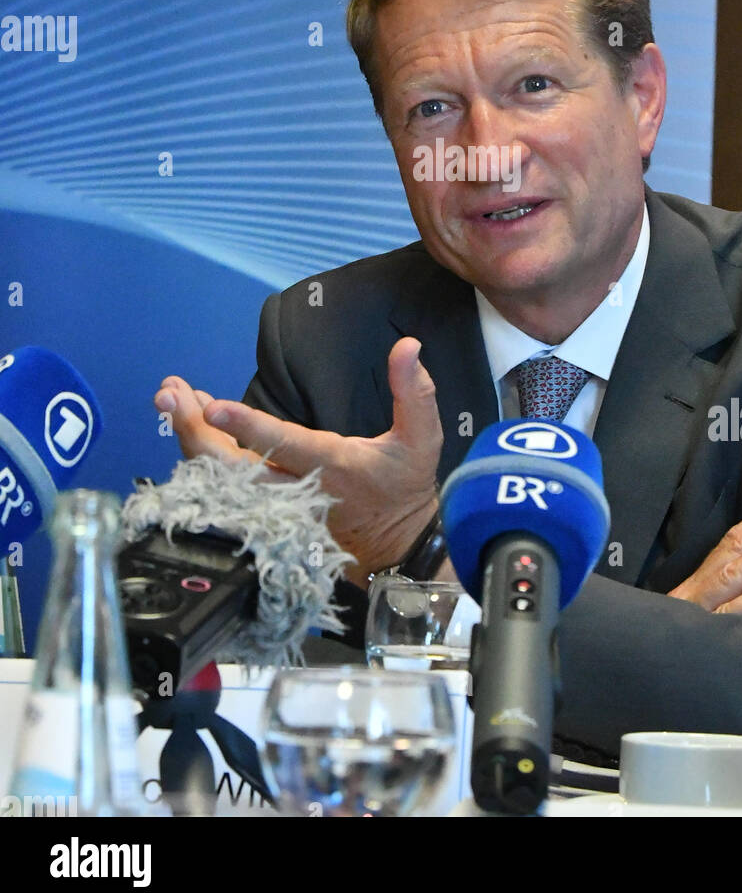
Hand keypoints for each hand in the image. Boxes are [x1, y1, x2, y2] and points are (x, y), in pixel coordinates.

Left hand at [153, 337, 441, 587]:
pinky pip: (225, 483)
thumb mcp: (422, 438)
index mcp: (331, 465)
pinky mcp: (265, 508)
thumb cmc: (405, 486)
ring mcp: (275, 502)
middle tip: (169, 394)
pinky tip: (191, 422)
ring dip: (193, 436)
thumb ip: (414, 392)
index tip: (212, 406)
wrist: (395, 547)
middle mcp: (294, 487)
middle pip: (233, 466)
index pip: (283, 444)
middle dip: (196, 430)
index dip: (246, 425)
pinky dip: (203, 452)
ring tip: (170, 396)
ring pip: (222, 476)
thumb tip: (407, 345)